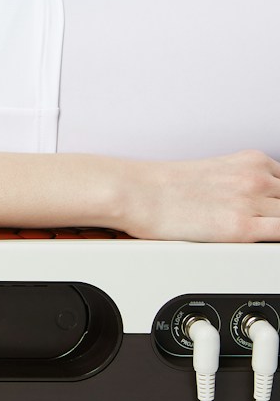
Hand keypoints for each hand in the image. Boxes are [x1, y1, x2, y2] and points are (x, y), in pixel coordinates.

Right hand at [121, 149, 279, 241]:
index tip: (269, 207)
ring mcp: (251, 202)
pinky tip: (260, 239)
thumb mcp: (213, 172)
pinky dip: (276, 237)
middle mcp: (256, 178)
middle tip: (255, 219)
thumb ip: (241, 183)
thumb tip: (252, 202)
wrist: (135, 192)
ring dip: (274, 222)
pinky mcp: (241, 228)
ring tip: (251, 230)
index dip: (278, 199)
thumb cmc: (162, 186)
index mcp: (251, 161)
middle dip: (276, 210)